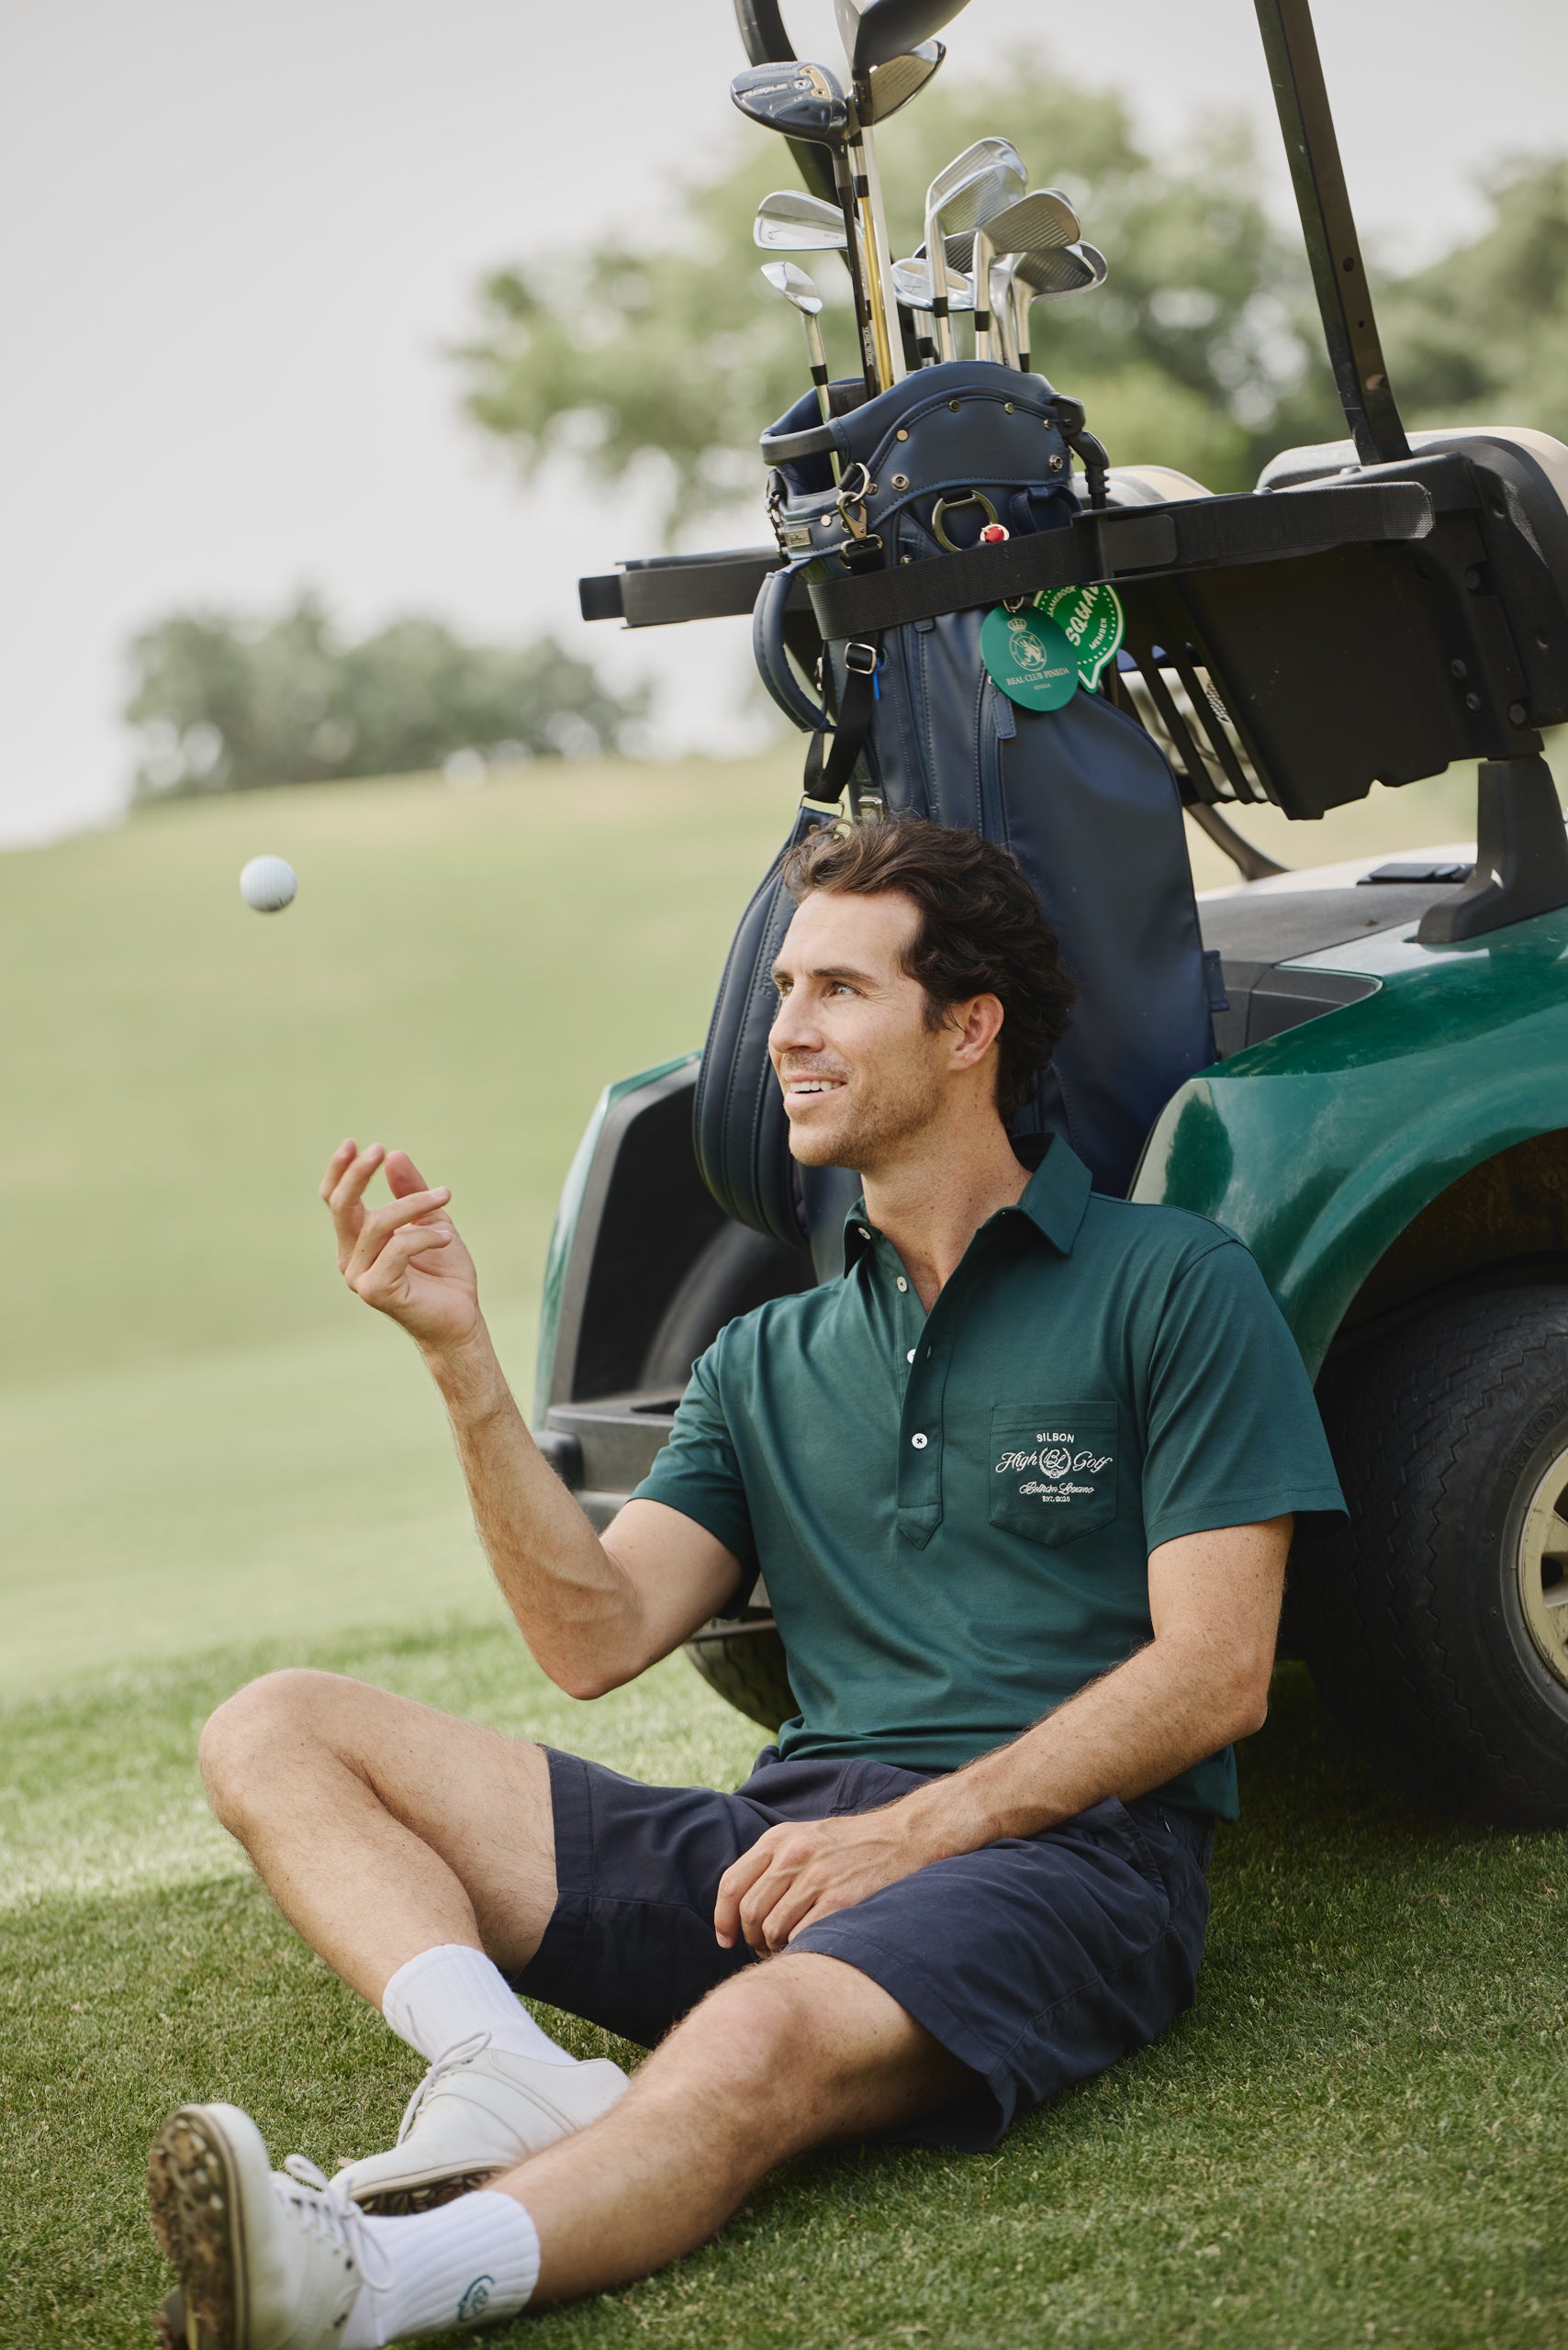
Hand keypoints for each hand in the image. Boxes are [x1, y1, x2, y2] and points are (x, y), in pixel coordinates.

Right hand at [321, 1139, 480, 1355]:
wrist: (461, 1319)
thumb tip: (394, 1155)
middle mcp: (350, 1258)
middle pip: (342, 1207)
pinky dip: (423, 1236)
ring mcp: (359, 1277)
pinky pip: (396, 1248)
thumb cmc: (445, 1273)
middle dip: (358, 1174)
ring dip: (414, 1205)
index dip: (339, 1172)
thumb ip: (411, 1191)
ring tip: (445, 1197)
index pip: (335, 1201)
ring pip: (376, 1224)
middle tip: (379, 1149)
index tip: (354, 1143)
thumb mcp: (430, 1220)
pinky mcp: (376, 1291)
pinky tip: (444, 1238)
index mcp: (357, 1241)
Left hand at [713, 1808, 928, 1954]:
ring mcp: (817, 1878)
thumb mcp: (805, 1837)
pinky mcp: (840, 1900)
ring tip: (788, 1948)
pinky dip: (799, 1949)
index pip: (731, 1883)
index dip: (723, 1918)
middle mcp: (794, 1855)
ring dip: (775, 1948)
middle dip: (751, 1938)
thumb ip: (773, 1862)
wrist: (903, 1837)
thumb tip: (738, 1905)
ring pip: (772, 1929)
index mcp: (779, 1839)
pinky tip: (809, 1947)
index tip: (727, 1939)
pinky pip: (802, 1936)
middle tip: (764, 1947)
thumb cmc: (850, 1844)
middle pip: (750, 1911)